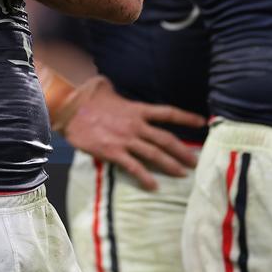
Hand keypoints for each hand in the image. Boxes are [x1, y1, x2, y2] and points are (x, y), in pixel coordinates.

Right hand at [59, 76, 205, 190]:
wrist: (70, 109)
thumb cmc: (86, 98)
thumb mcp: (105, 88)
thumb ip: (114, 90)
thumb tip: (108, 84)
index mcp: (137, 109)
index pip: (168, 113)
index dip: (186, 118)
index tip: (202, 122)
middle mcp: (136, 125)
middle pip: (166, 139)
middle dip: (183, 151)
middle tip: (195, 162)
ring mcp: (126, 139)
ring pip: (155, 155)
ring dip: (171, 165)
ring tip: (182, 175)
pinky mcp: (114, 152)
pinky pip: (134, 167)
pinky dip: (146, 177)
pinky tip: (154, 186)